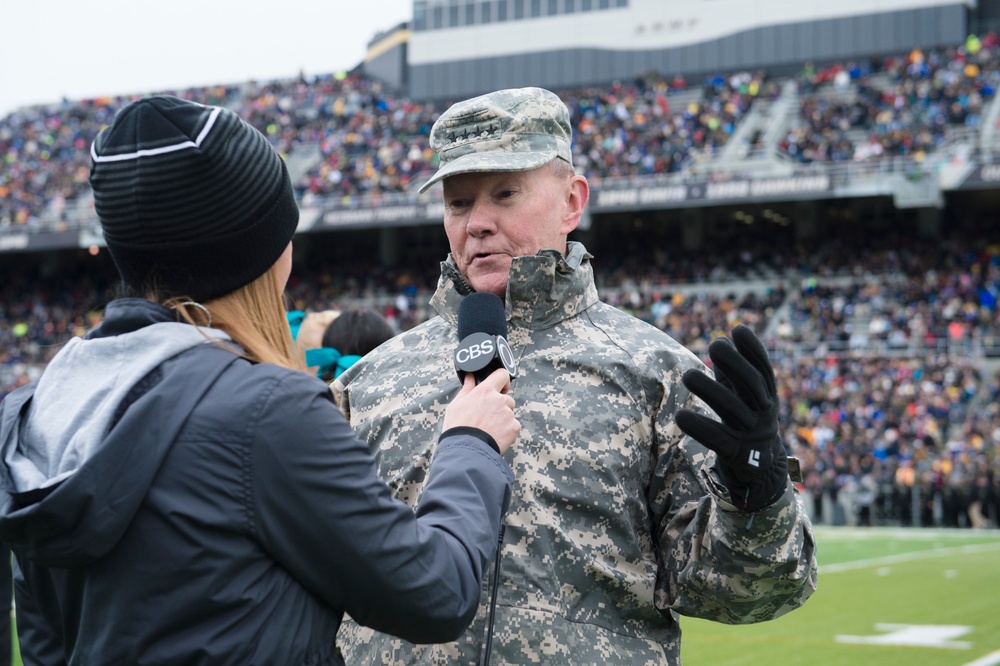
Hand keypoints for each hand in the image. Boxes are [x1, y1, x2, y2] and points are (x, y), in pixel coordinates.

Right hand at [443, 368, 519, 454]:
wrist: (466, 450)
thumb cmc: (458, 427)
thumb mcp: (456, 405)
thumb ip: (467, 388)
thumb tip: (470, 376)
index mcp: (485, 391)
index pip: (501, 374)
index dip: (501, 380)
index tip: (500, 386)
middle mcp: (499, 400)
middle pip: (507, 398)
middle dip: (500, 405)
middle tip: (487, 417)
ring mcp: (508, 414)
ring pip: (509, 413)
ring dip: (503, 419)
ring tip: (488, 429)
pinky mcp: (514, 427)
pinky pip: (513, 426)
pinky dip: (507, 431)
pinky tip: (494, 436)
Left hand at [675, 325, 787, 511]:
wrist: (760, 471)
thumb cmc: (746, 422)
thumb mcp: (742, 397)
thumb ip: (731, 373)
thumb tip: (720, 341)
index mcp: (766, 397)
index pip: (764, 369)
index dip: (754, 349)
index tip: (738, 329)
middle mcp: (763, 413)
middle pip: (753, 385)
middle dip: (735, 364)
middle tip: (714, 345)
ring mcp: (751, 434)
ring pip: (732, 410)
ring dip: (710, 391)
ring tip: (686, 375)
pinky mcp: (737, 455)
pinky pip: (718, 439)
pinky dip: (700, 428)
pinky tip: (680, 417)